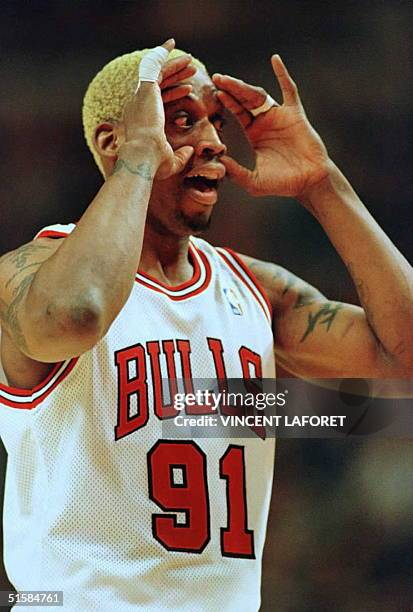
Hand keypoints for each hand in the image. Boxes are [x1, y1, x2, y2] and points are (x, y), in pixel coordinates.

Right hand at [122, 39, 193, 179]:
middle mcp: (137, 105)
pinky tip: (171, 45)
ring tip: (190, 61)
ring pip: (157, 73)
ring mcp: (140, 96)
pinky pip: (152, 65)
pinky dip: (161, 54)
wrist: (144, 155)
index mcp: (141, 120)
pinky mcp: (145, 88)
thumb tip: (191, 152)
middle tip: (191, 70)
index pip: (158, 101)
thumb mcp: (171, 161)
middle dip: (175, 75)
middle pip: (158, 84)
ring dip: (174, 65)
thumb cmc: (154, 163)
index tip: (188, 91)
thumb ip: (181, 155)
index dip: (173, 94)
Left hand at [212, 55, 329, 197]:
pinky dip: (283, 74)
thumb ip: (236, 173)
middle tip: (216, 77)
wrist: (308, 182)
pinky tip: (275, 60)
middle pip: (244, 99)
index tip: (215, 92)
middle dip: (231, 89)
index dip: (227, 102)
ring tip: (229, 79)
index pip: (237, 112)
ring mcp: (280, 115)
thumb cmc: (282, 184)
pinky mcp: (295, 114)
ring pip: (259, 95)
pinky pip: (289, 90)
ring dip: (244, 86)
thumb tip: (220, 161)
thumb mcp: (253, 181)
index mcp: (254, 133)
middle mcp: (265, 121)